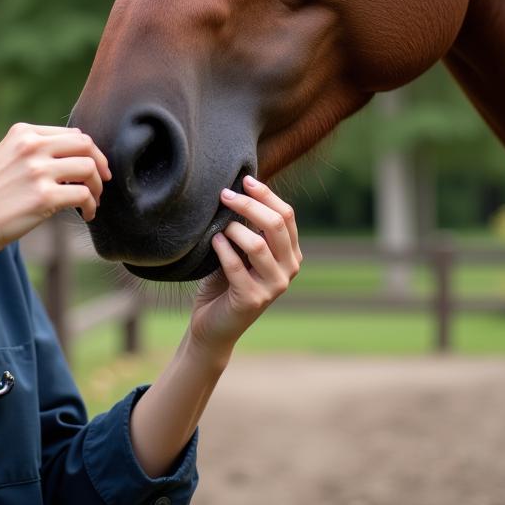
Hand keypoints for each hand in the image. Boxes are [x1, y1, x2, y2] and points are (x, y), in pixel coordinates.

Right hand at [0, 123, 110, 256]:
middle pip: (85, 145)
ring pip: (89, 168)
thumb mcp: (4, 157)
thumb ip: (32, 148)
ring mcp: (38, 171)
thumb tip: (74, 149)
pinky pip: (83, 195)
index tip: (93, 167)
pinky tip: (85, 215)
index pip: (72, 133)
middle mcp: (31, 147)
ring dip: (97, 187)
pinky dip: (91, 206)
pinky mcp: (44, 198)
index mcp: (22, 133)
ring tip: (92, 201)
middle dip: (100, 164)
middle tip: (103, 181)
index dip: (89, 151)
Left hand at [187, 175, 301, 362]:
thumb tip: (239, 187)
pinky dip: (222, 249)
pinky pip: (236, 266)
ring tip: (218, 226)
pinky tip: (213, 241)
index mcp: (291, 253)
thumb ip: (248, 225)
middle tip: (223, 195)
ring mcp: (274, 286)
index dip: (266, 194)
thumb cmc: (225, 280)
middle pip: (275, 225)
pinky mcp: (253, 300)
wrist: (213, 324)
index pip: (286, 215)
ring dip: (233, 229)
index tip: (244, 180)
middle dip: (248, 205)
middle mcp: (289, 269)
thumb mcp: (241, 248)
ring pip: (257, 244)